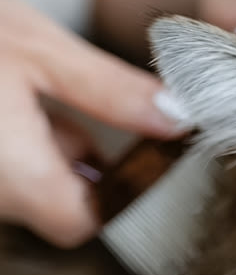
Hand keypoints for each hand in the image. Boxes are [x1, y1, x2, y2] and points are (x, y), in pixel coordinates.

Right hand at [0, 0, 182, 247]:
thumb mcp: (39, 48)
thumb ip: (111, 92)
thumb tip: (179, 119)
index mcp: (10, 174)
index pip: (80, 226)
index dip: (114, 197)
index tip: (135, 157)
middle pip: (49, 207)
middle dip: (75, 164)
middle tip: (77, 108)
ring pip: (20, 188)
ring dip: (40, 153)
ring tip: (26, 95)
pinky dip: (11, 149)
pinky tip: (6, 103)